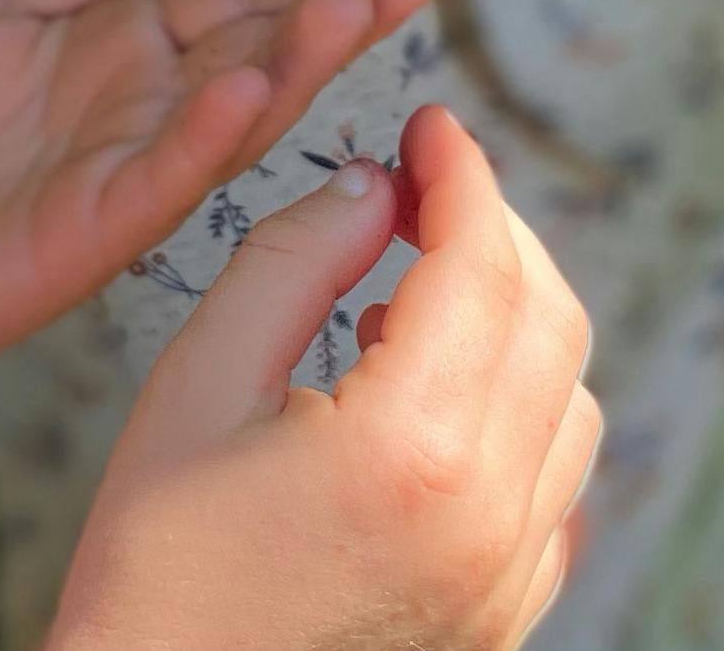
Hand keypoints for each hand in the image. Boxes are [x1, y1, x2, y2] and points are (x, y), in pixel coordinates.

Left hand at [0, 0, 431, 399]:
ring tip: (356, 6)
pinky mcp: (100, 223)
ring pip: (235, 106)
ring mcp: (135, 164)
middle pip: (261, 46)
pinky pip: (165, 174)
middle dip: (337, 9)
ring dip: (296, 59)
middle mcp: (155, 102)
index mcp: (136, 44)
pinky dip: (208, 132)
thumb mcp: (2, 4)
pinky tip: (248, 89)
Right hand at [52, 107, 597, 650]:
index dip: (462, 174)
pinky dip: (519, 416)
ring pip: (571, 405)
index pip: (482, 265)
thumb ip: (290, 263)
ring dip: (511, 324)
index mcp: (412, 450)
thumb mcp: (194, 386)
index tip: (430, 123)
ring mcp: (507, 582)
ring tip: (405, 305)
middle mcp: (489, 520)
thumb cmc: (151, 567)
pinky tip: (429, 406)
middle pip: (551, 323)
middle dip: (493, 233)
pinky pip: (558, 492)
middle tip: (418, 192)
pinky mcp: (503, 622)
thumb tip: (371, 185)